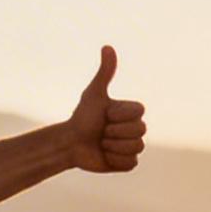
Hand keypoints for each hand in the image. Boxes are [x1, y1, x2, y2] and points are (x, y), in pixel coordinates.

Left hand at [66, 45, 145, 173]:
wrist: (71, 142)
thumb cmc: (82, 117)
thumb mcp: (94, 94)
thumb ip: (105, 73)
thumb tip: (107, 47)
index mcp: (132, 112)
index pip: (139, 114)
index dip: (119, 116)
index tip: (105, 115)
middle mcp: (135, 129)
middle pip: (139, 132)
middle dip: (115, 132)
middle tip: (101, 131)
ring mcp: (132, 147)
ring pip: (135, 148)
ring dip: (113, 147)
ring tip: (101, 143)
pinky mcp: (127, 164)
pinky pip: (130, 164)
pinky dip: (114, 160)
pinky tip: (104, 155)